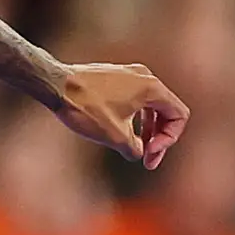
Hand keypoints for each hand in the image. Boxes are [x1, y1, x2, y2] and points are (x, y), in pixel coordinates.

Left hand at [48, 61, 189, 170]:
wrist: (55, 85)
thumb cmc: (86, 108)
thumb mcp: (116, 136)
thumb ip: (136, 148)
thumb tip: (138, 153)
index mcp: (151, 87)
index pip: (179, 115)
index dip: (169, 139)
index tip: (149, 153)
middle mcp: (144, 76)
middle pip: (166, 110)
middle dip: (159, 137)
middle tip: (148, 160)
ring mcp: (129, 74)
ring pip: (150, 105)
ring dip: (148, 129)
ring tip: (136, 149)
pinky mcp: (115, 77)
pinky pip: (136, 99)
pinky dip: (135, 118)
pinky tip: (122, 133)